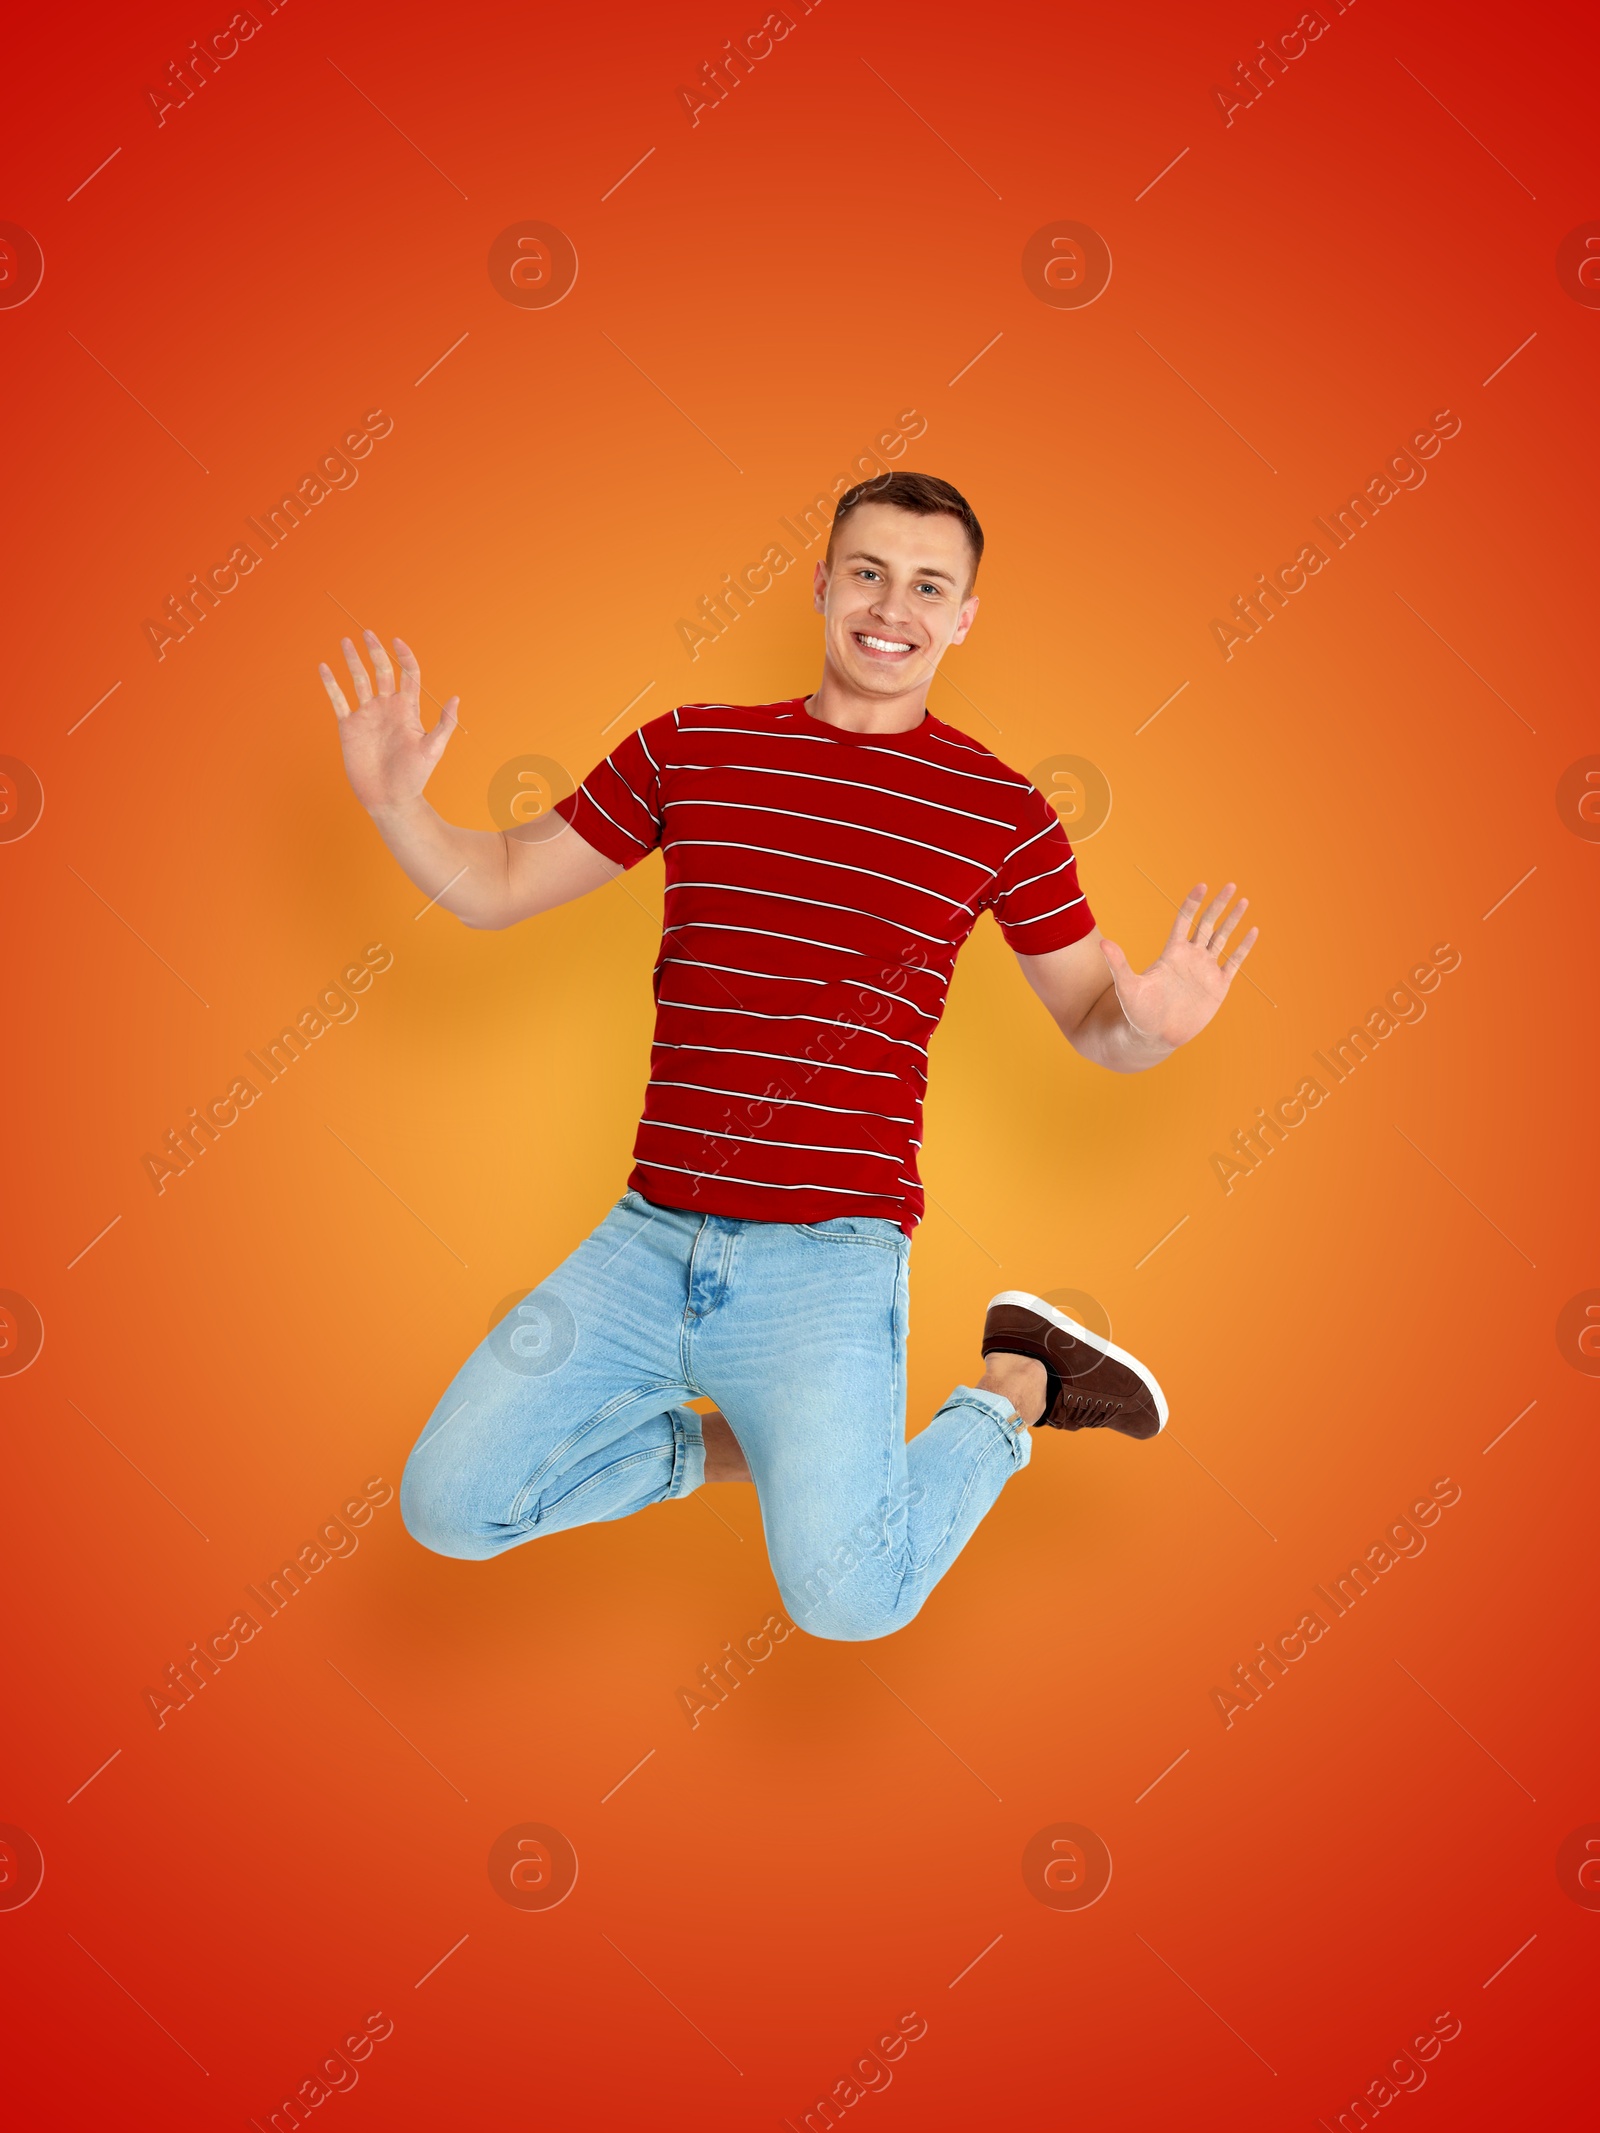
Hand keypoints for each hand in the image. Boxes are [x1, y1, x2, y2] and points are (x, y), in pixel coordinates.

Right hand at [318, 631, 457, 814]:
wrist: (390, 799)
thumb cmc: (415, 777)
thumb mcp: (433, 750)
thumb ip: (444, 724)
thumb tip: (456, 697)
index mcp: (408, 709)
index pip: (408, 674)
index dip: (404, 657)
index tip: (397, 642)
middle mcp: (387, 707)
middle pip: (382, 671)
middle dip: (375, 651)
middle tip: (367, 633)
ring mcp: (367, 715)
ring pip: (359, 680)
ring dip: (352, 661)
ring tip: (345, 641)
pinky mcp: (349, 726)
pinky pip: (338, 700)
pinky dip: (331, 684)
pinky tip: (324, 667)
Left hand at [1100, 883, 1258, 1050]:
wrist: (1155, 1036)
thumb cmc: (1138, 1012)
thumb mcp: (1127, 987)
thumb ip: (1119, 964)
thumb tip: (1102, 943)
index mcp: (1172, 953)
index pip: (1184, 921)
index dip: (1193, 903)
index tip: (1201, 886)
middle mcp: (1190, 957)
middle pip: (1207, 924)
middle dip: (1218, 905)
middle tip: (1230, 885)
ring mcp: (1205, 970)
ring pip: (1222, 939)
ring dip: (1233, 920)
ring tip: (1243, 901)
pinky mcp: (1218, 986)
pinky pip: (1234, 962)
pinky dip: (1243, 947)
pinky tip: (1253, 931)